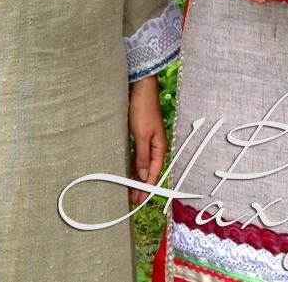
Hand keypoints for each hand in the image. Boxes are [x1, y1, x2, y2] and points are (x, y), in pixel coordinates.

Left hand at [127, 76, 166, 204]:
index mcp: (159, 148)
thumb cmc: (143, 108)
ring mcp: (148, 141)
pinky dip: (133, 165)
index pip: (152, 173)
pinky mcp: (140, 135)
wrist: (141, 89)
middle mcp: (155, 146)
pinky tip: (128, 171)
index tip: (139, 199)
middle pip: (148, 171)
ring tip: (129, 189)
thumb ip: (142, 156)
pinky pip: (137, 155)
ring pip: (142, 164)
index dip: (146, 188)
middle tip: (133, 200)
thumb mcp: (141, 135)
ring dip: (136, 176)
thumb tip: (142, 175)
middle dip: (141, 186)